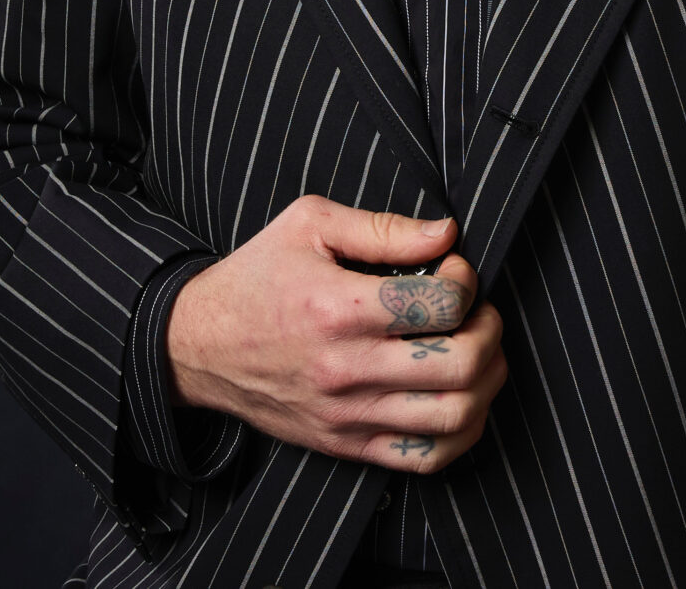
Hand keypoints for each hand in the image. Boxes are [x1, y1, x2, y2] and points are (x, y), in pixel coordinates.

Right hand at [166, 195, 506, 472]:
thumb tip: (446, 233)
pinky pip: (425, 458)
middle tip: (476, 310)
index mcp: (338, 308)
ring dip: (487, 380)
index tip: (452, 269)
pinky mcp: (345, 446)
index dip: (465, 280)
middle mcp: (346, 369)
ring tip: (477, 350)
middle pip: (461, 364)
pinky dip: (462, 433)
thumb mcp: (308, 226)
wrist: (196, 346)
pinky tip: (459, 397)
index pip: (441, 304)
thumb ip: (383, 227)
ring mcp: (347, 415)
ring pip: (454, 416)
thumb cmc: (256, 278)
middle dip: (489, 330)